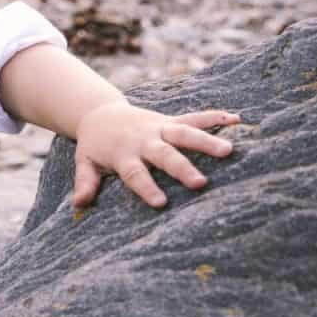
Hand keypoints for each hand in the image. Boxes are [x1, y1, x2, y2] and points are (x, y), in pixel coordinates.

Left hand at [72, 101, 238, 208]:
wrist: (99, 113)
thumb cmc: (95, 145)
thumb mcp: (84, 162)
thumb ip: (85, 181)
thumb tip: (79, 203)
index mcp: (123, 154)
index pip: (135, 174)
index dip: (147, 188)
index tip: (161, 203)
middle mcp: (144, 140)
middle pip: (164, 154)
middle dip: (182, 167)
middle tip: (201, 183)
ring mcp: (159, 128)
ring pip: (184, 133)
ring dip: (206, 140)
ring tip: (229, 150)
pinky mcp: (169, 120)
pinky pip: (193, 117)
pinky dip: (214, 116)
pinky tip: (237, 119)